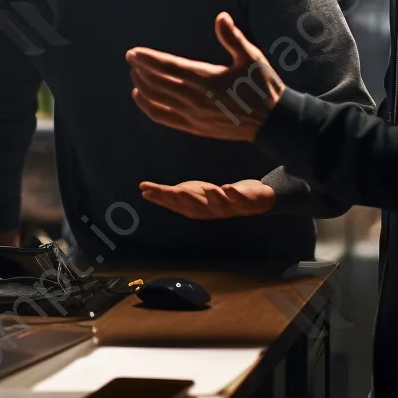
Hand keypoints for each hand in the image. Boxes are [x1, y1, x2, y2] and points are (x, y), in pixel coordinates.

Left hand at [126, 12, 283, 141]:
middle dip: (140, 70)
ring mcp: (193, 115)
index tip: (133, 52)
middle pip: (156, 83)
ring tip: (135, 73)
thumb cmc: (263, 86)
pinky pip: (162, 117)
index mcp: (207, 79)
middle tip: (132, 58)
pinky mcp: (194, 127)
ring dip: (142, 85)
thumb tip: (221, 16)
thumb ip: (232, 37)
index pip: (168, 67)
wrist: (272, 123)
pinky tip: (140, 96)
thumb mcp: (251, 57)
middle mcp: (195, 99)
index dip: (148, 59)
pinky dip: (147, 107)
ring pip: (156, 100)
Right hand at [139, 179, 275, 219]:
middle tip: (173, 191)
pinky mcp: (245, 201)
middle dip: (184, 199)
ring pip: (218, 205)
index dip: (161, 197)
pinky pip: (240, 199)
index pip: (175, 203)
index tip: (145, 189)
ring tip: (206, 189)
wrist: (254, 201)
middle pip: (195, 206)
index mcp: (196, 209)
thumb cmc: (218, 197)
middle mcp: (210, 210)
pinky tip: (227, 187)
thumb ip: (170, 194)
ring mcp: (229, 207)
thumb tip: (143, 190)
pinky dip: (234, 194)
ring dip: (212, 198)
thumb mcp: (193, 193)